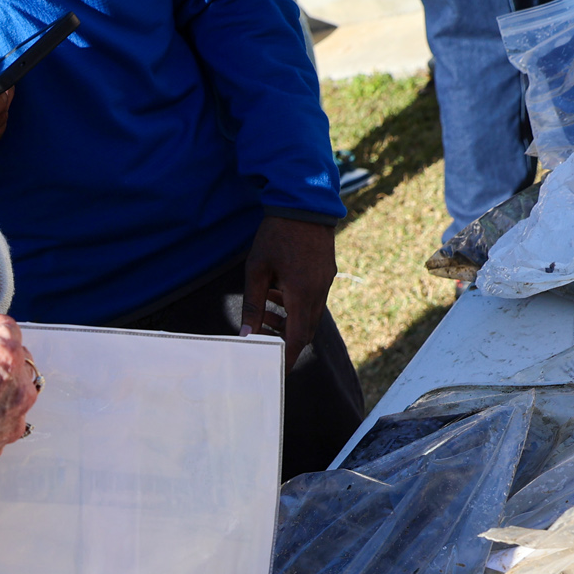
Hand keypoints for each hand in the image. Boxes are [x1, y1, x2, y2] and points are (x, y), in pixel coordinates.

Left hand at [241, 216, 336, 370]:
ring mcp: (326, 282)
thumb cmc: (276, 234)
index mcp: (302, 295)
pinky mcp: (326, 273)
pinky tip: (278, 290)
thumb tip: (247, 335)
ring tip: (266, 309)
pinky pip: (313, 300)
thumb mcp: (256, 270)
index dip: (285, 359)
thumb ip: (252, 305)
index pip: (295, 340)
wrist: (304, 201)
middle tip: (262, 337)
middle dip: (284, 340)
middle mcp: (319, 292)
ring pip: (309, 316)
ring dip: (289, 321)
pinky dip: (296, 305)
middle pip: (305, 332)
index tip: (275, 372)